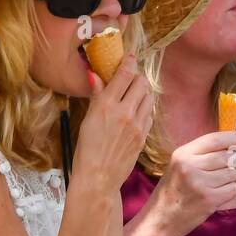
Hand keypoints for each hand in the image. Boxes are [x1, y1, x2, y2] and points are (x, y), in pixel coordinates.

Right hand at [72, 54, 155, 195]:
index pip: (124, 75)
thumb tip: (95, 75)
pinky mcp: (143, 136)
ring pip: (149, 96)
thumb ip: (96, 96)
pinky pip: (149, 114)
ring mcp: (137, 125)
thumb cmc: (86, 150)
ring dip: (143, 91)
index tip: (130, 57)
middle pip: (141, 82)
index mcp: (107, 106)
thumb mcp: (87, 120)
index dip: (129, 62)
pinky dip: (145, 108)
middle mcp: (125, 112)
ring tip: (134, 94)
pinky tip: (137, 112)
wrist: (98, 178)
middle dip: (136, 77)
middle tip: (130, 79)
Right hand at [141, 131, 235, 235]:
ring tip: (214, 186)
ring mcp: (200, 184)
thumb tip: (235, 150)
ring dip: (229, 180)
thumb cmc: (173, 191)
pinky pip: (232, 189)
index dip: (234, 138)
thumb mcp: (179, 166)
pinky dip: (228, 193)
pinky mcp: (209, 200)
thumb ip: (202, 154)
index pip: (214, 139)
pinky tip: (214, 197)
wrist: (161, 219)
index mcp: (182, 154)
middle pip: (227, 156)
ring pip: (232, 173)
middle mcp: (190, 166)